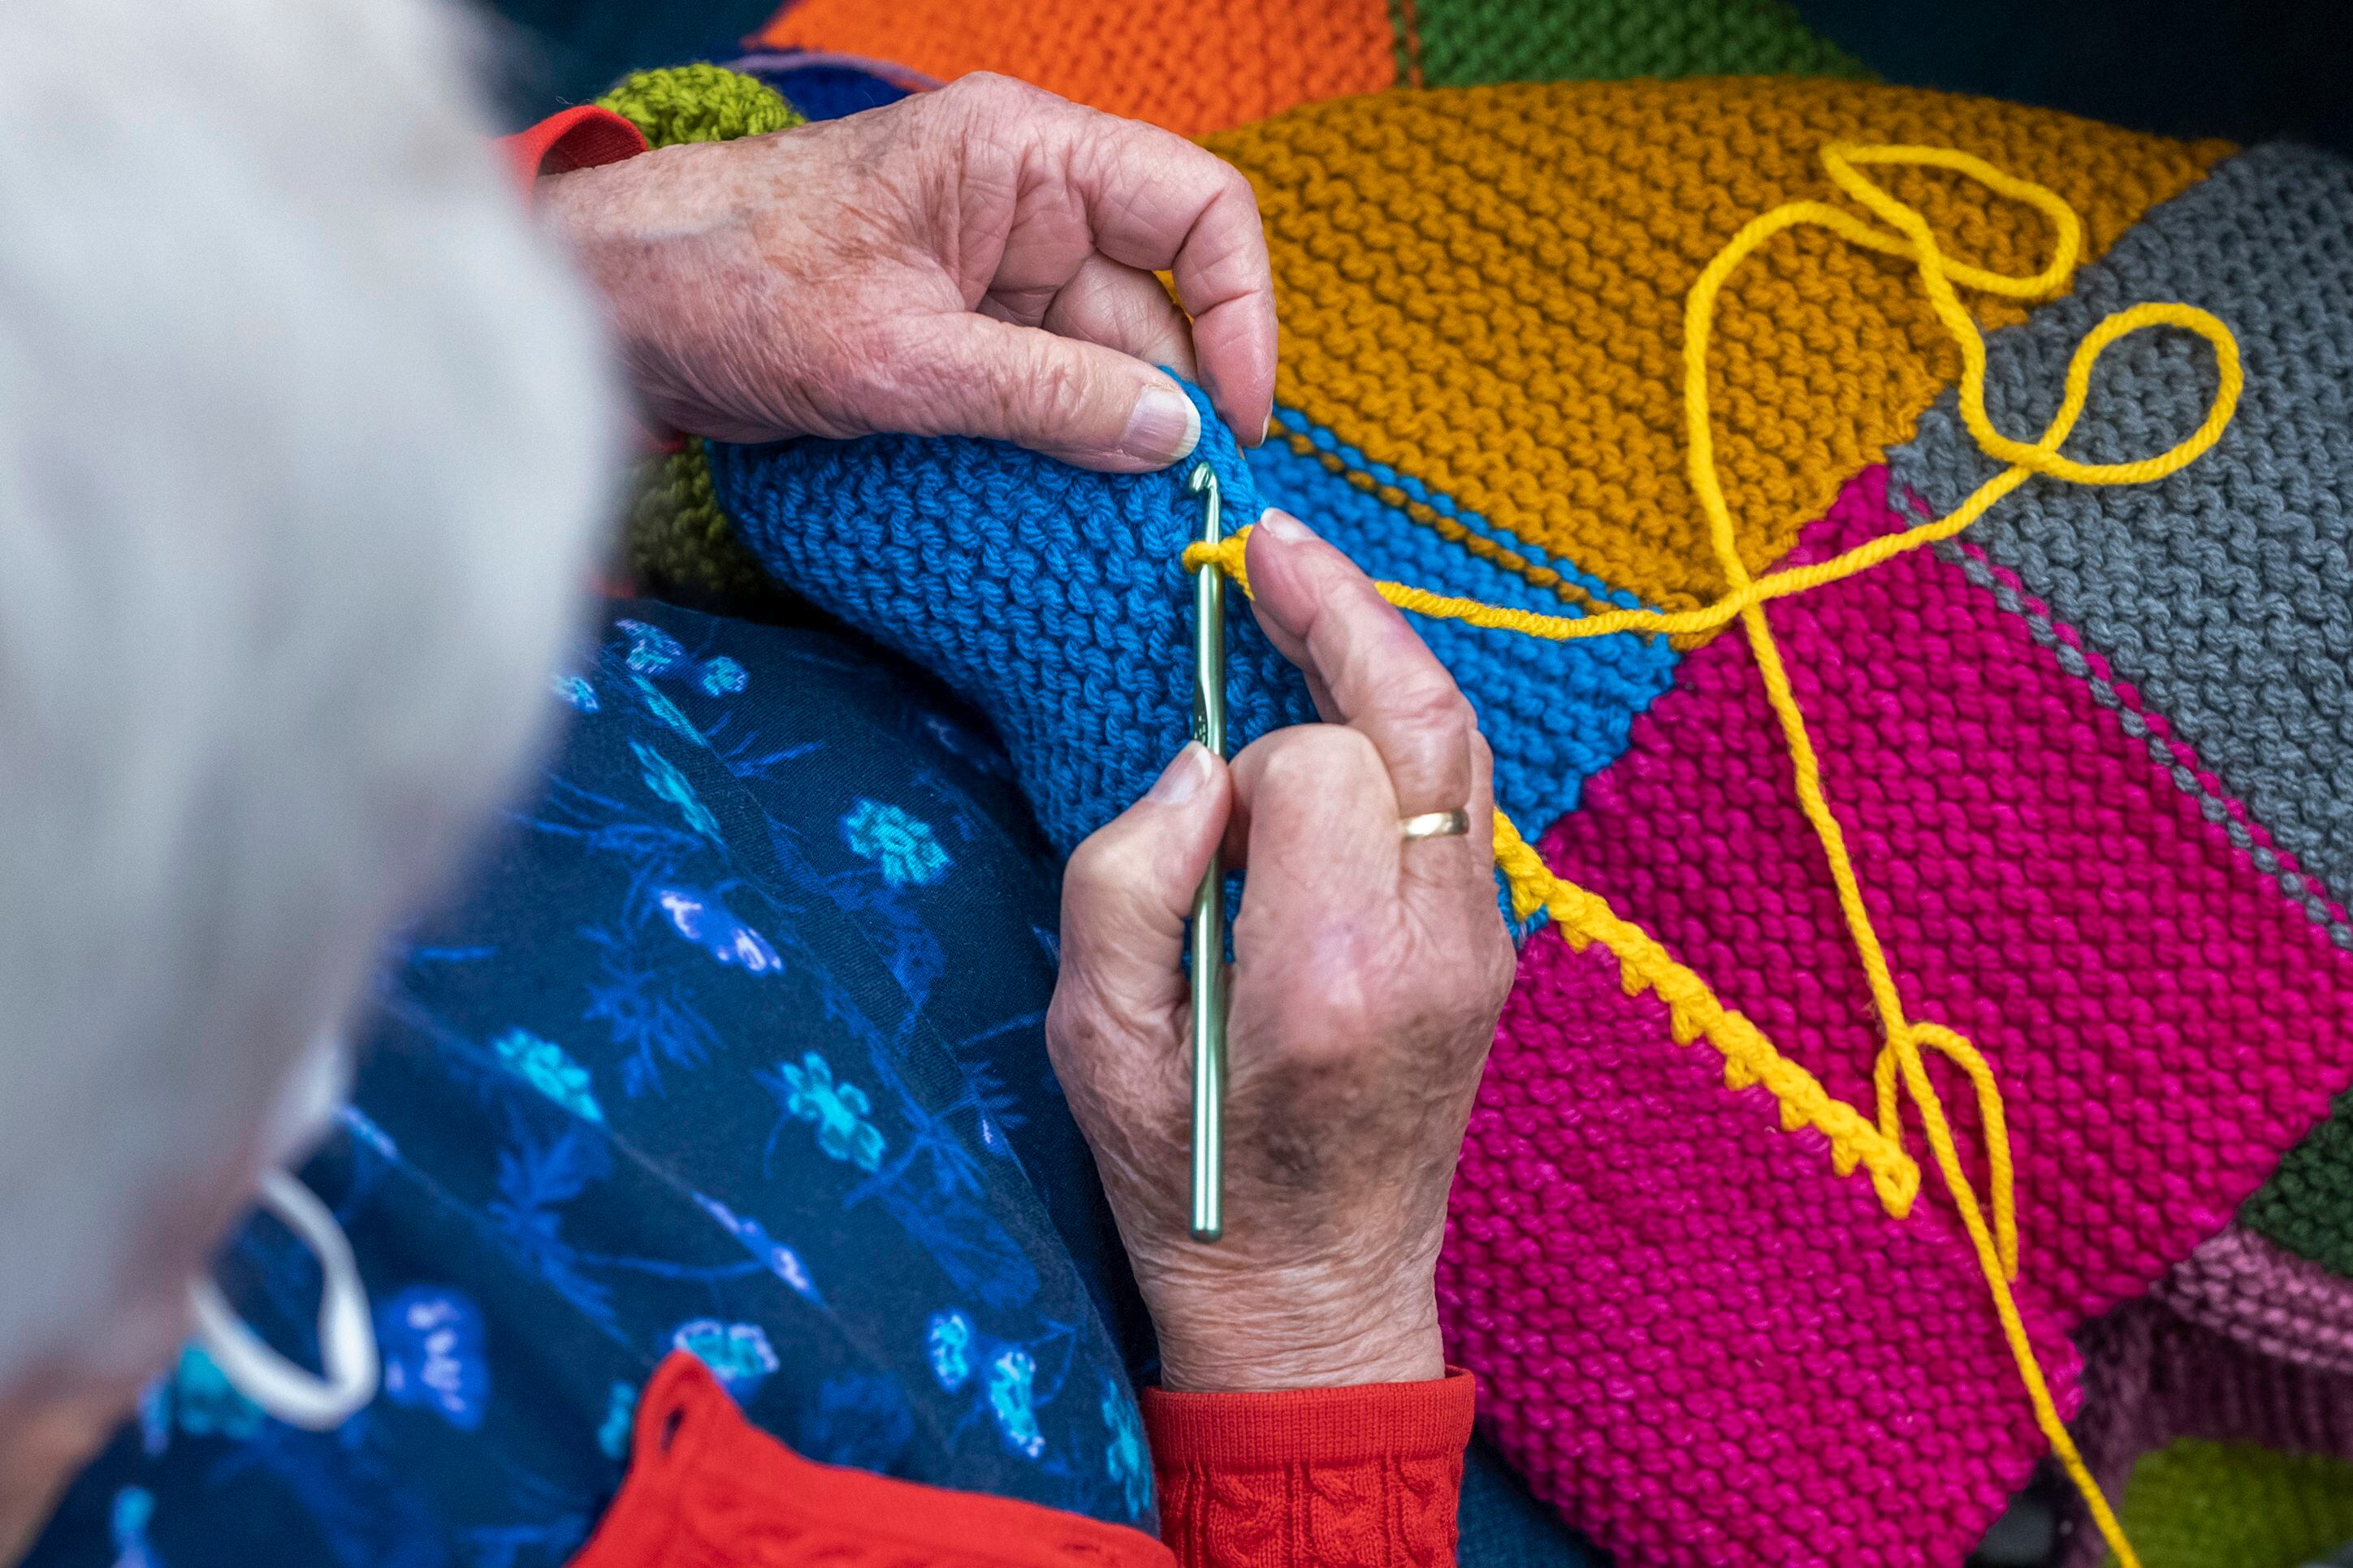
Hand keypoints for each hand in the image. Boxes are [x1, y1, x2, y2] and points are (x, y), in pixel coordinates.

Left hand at [535, 73, 1276, 470]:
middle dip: (1172, 402)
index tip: (1236, 419)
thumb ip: (1044, 394)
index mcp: (1023, 154)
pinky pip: (1049, 391)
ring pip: (1106, 359)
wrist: (619, 310)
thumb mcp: (898, 357)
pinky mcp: (963, 333)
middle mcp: (1026, 203)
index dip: (1240, 310)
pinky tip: (1066, 510)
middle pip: (1157, 302)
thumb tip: (1173, 434)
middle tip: (1178, 508)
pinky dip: (1062, 449)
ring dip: (1113, 442)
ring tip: (1116, 526)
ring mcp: (997, 271)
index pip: (1196, 208)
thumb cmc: (732, 284)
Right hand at [1046, 510, 1515, 1391]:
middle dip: (1347, 613)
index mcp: (1334, 973)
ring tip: (1309, 596)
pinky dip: (1407, 727)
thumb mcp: (1096, 1043)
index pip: (1322, 761)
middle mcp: (1436, 946)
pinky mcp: (1492, 952)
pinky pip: (1462, 799)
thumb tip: (1200, 762)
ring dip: (1385, 658)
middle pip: (1425, 715)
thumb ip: (1127, 880)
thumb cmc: (1190, 1178)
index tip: (1202, 818)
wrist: (1317, 1298)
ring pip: (1462, 744)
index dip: (1249, 756)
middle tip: (1271, 544)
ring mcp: (1483, 948)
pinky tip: (1346, 704)